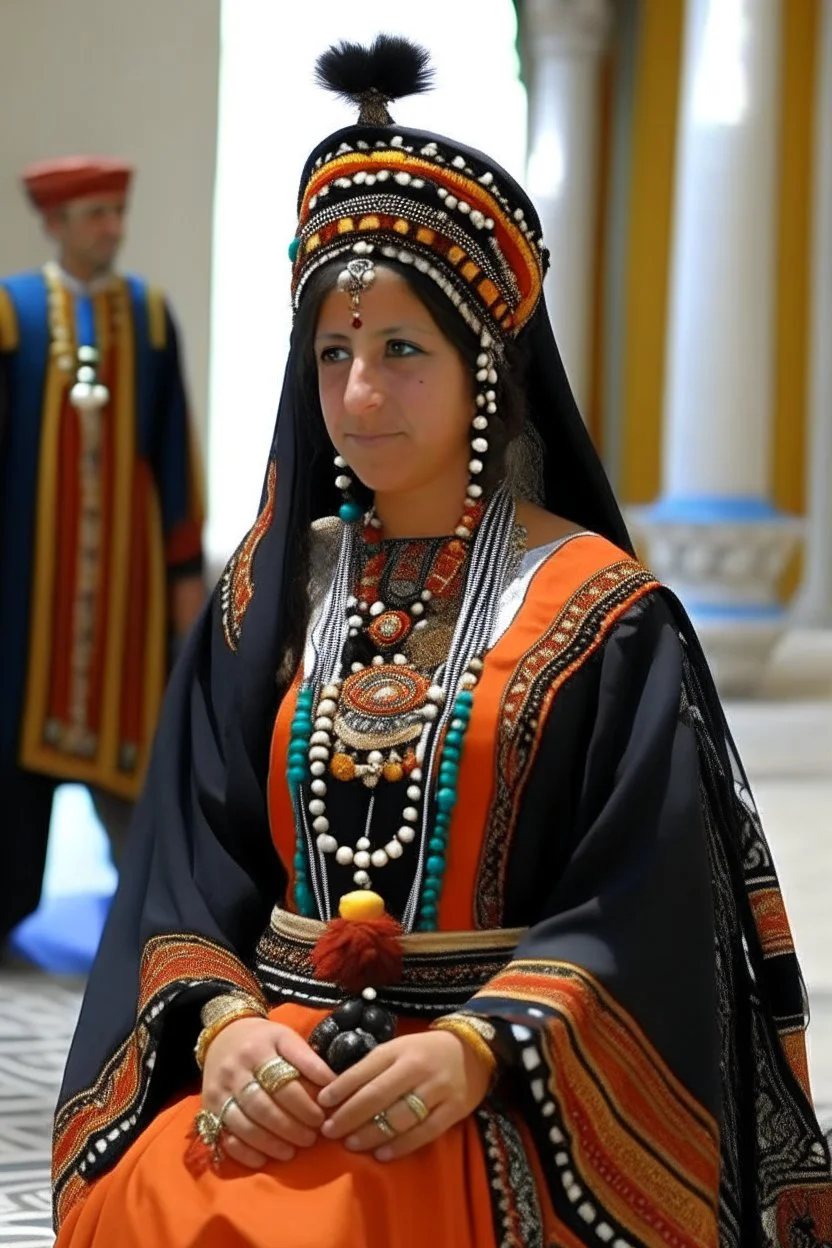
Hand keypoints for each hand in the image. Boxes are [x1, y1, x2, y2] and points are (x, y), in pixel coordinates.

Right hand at [201, 1017, 334, 1168]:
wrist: (223, 1034)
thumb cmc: (263, 1040)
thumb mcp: (285, 1038)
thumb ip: (307, 1059)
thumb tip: (332, 1087)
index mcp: (258, 1049)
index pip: (283, 1082)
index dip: (304, 1104)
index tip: (322, 1117)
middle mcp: (235, 1070)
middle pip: (263, 1106)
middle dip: (290, 1127)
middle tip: (311, 1138)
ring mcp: (218, 1091)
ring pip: (244, 1124)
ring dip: (270, 1142)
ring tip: (291, 1152)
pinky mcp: (207, 1108)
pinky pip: (223, 1136)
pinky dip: (243, 1152)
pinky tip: (262, 1160)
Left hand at [318, 1030, 490, 1160]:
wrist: (473, 1049)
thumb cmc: (426, 1051)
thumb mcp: (399, 1048)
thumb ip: (374, 1067)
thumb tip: (338, 1090)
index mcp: (400, 1050)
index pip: (365, 1069)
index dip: (341, 1087)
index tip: (321, 1103)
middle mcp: (417, 1068)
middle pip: (377, 1095)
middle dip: (349, 1115)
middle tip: (329, 1131)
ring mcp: (437, 1089)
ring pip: (398, 1116)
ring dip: (371, 1133)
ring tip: (351, 1143)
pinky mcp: (454, 1110)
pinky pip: (424, 1132)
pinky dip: (401, 1145)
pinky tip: (382, 1154)